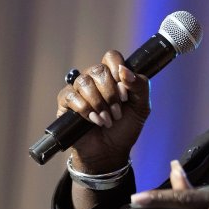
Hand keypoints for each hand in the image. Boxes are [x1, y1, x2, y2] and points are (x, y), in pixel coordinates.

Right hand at [56, 51, 149, 172]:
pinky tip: (93, 121)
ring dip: (99, 103)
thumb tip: (125, 71)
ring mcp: (79, 90)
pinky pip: (70, 96)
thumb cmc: (126, 127)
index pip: (111, 56)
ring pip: (84, 82)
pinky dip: (84, 109)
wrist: (111, 151)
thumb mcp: (142, 107)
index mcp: (113, 76)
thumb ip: (140, 86)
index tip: (125, 92)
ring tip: (106, 120)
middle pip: (98, 70)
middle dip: (110, 93)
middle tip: (117, 112)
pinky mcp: (66, 103)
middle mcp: (95, 79)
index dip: (118, 70)